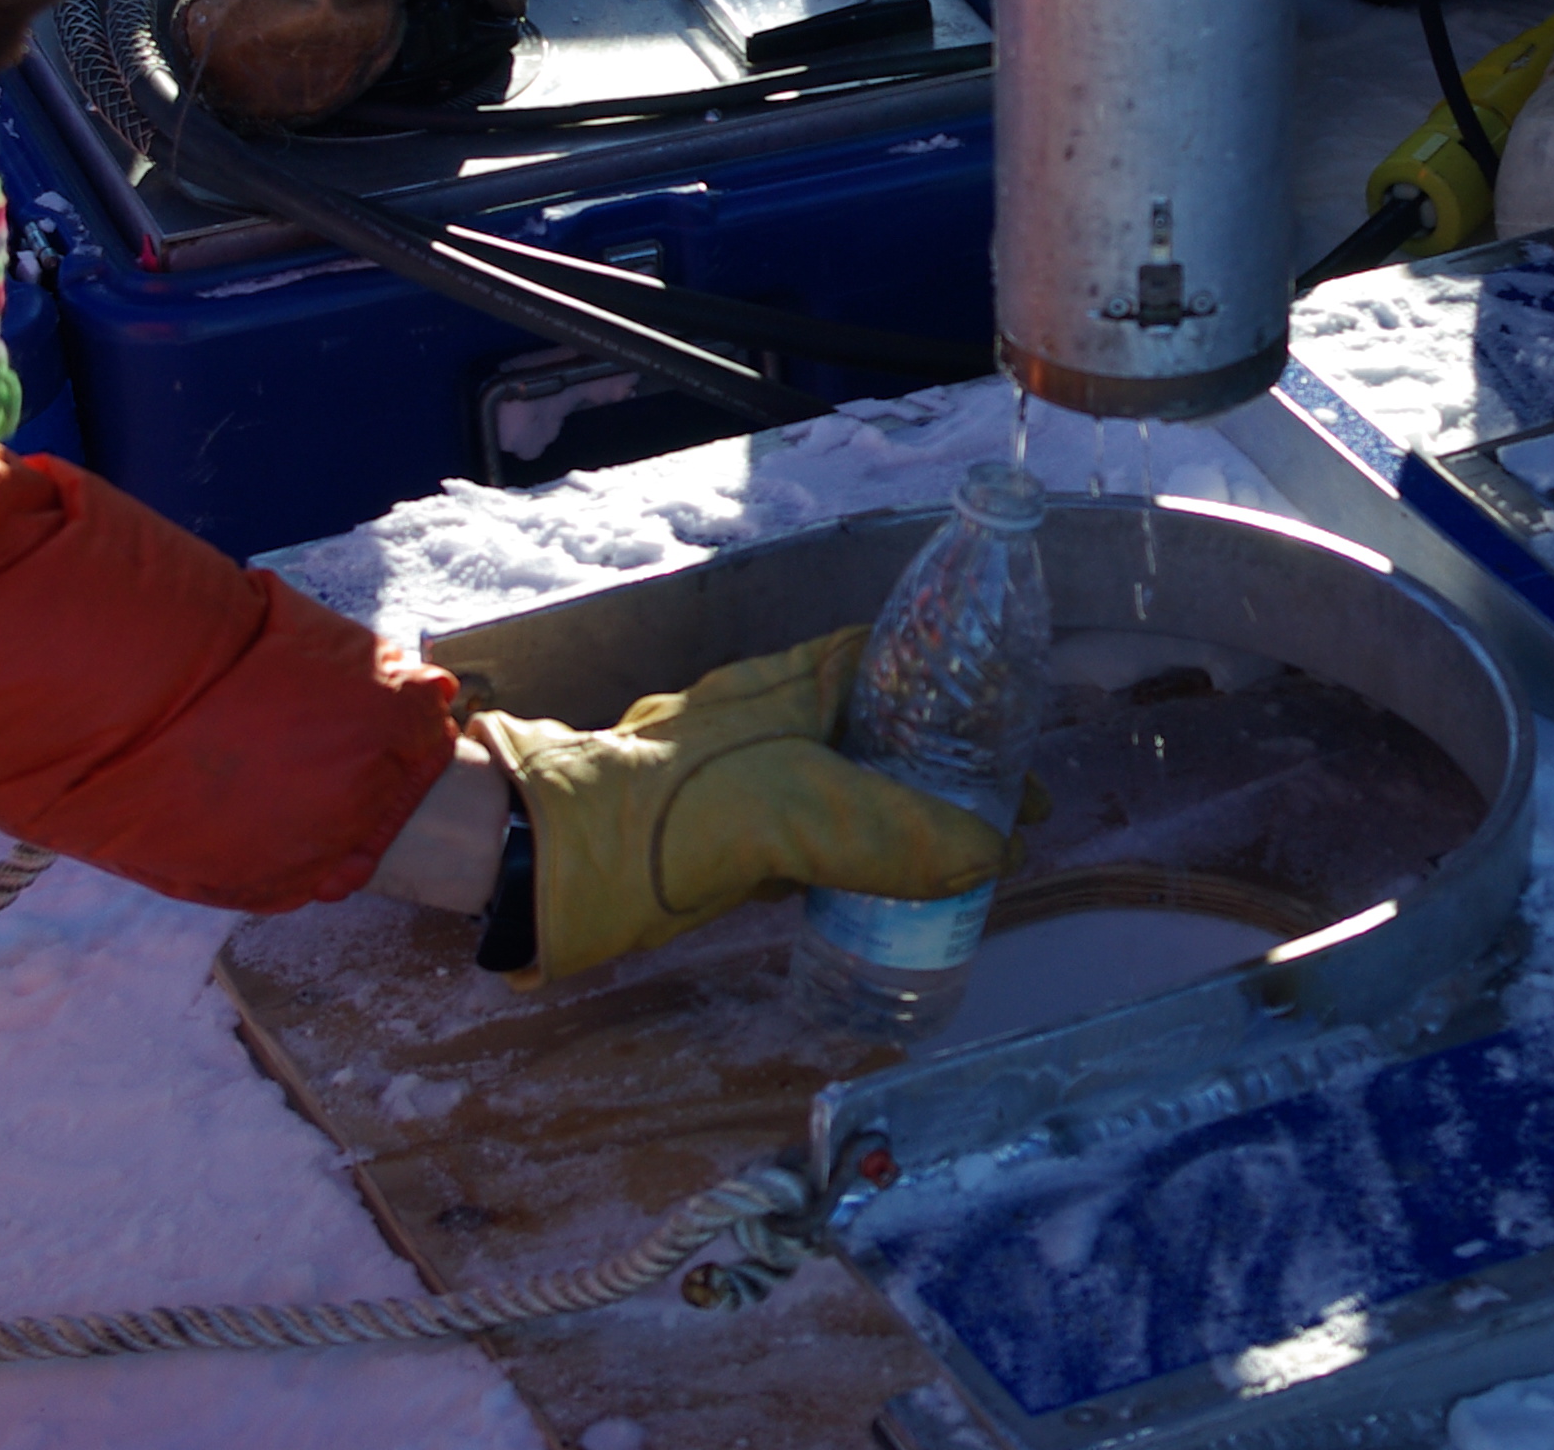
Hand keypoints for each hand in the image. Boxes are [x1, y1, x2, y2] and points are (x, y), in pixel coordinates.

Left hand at [472, 629, 1011, 984]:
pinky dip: (864, 862)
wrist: (537, 865)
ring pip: (852, 788)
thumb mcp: (783, 817)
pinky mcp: (729, 842)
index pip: (897, 658)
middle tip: (1010, 809)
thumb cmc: (657, 816)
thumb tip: (992, 852)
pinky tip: (897, 896)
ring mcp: (750, 782)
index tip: (1017, 731)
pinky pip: (819, 843)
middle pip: (883, 729)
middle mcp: (777, 722)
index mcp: (793, 686)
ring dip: (909, 817)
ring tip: (974, 855)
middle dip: (947, 762)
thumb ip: (887, 833)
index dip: (960, 685)